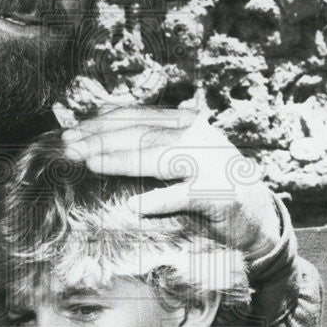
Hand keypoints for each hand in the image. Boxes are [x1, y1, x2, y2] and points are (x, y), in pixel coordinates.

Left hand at [61, 104, 280, 259]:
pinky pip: (184, 197)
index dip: (102, 123)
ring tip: (91, 164)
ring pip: (161, 157)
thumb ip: (149, 134)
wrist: (257, 217)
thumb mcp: (182, 152)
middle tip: (70, 147)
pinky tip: (135, 206)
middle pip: (144, 134)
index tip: (71, 132)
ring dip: (122, 160)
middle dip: (103, 140)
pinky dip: (159, 201)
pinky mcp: (220, 195)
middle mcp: (200, 138)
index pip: (139, 118)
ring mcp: (212, 165)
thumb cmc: (209, 184)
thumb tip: (103, 110)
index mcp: (188, 125)